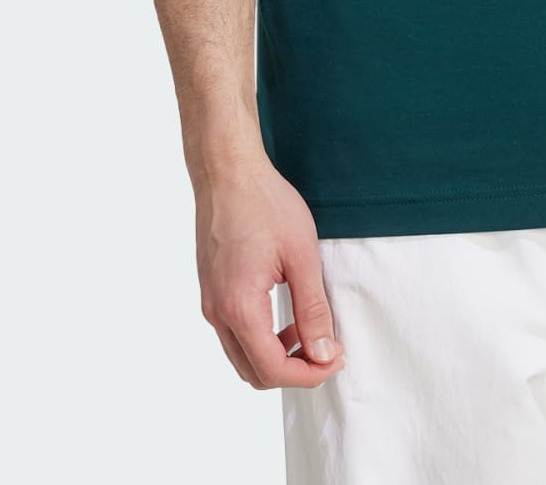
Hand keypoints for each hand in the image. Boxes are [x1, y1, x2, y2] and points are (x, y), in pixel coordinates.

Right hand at [195, 156, 343, 388]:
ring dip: (276, 357)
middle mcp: (217, 312)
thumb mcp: (301, 255)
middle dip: (293, 371)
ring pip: (241, 356)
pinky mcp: (210, 291)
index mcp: (239, 306)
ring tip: (309, 333)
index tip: (336, 359)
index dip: (309, 374)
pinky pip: (233, 333)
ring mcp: (210, 302)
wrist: (227, 171)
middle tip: (327, 351)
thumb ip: (312, 309)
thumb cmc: (264, 203)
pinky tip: (285, 315)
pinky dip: (260, 339)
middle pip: (253, 372)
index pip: (272, 369)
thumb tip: (324, 353)